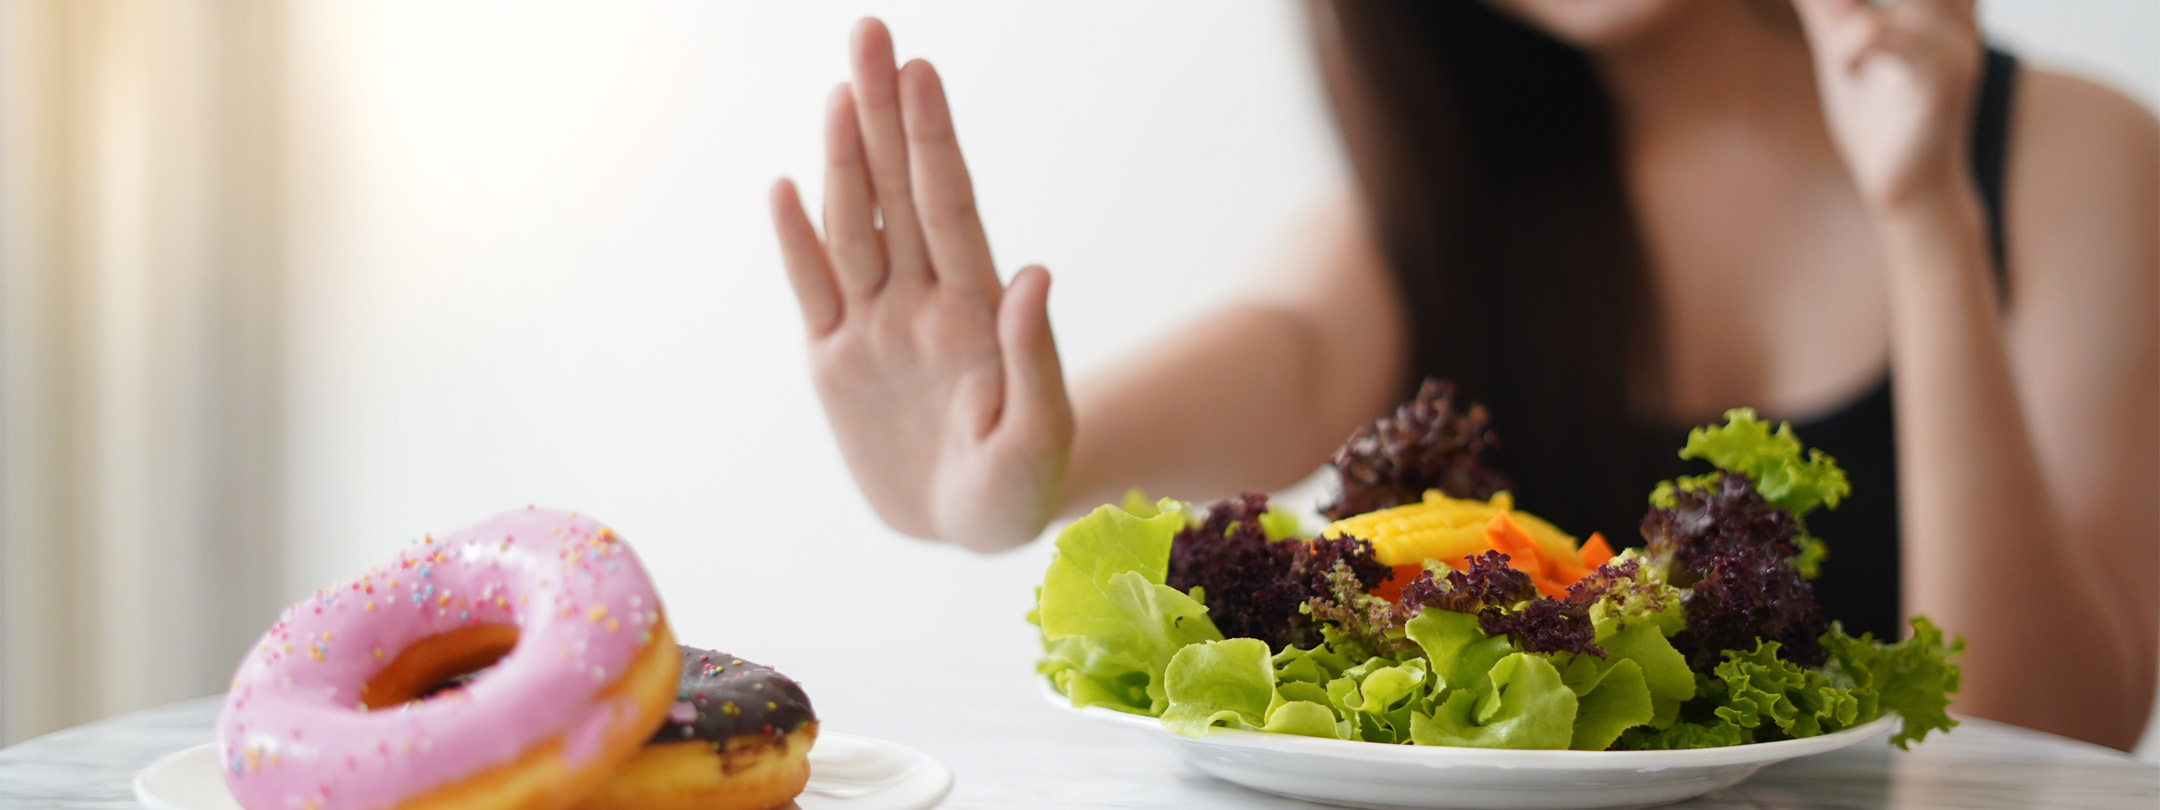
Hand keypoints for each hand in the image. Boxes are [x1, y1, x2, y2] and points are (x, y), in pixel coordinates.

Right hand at [769, 19, 1073, 551]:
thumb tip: (1032, 273)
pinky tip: (785, 186)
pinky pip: (812, 292)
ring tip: (841, 89)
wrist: (972, 528)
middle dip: (886, 115)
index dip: (934, 142)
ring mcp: (876, 326)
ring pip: (853, 228)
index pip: (950, 209)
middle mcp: (922, 302)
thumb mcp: (1040, 438)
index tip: (922, 73)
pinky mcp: (836, 363)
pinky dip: (796, 242)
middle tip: (873, 31)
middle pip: (898, 193)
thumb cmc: (1021, 488)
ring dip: (845, 160)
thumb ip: (1035, 358)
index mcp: (975, 313)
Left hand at [1793, 0, 1984, 212]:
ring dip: (1850, 4)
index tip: (1826, 1)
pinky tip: (1844, 57)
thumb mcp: (1840, 47)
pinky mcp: (1945, 83)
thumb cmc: (1877, 113)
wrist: (1907, 189)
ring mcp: (1955, 43)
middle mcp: (1954, 11)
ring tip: (1834, 25)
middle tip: (1829, 11)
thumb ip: (1825, 6)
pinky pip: (1899, 43)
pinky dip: (1862, 41)